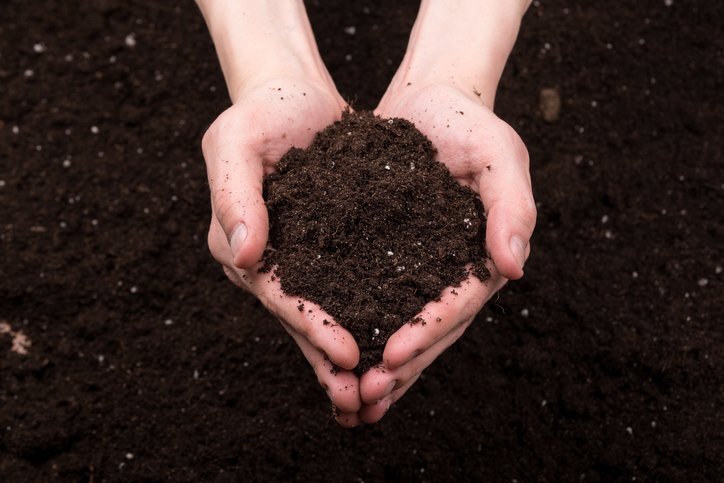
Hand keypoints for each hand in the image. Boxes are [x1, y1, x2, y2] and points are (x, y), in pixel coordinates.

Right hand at [203, 77, 368, 426]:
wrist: (291, 95)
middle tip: (365, 400)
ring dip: (354, 350)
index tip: (346, 355)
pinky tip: (398, 337)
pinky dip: (371, 312)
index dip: (311, 327)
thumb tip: (244, 255)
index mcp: (240, 246)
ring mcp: (300, 257)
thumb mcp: (235, 142)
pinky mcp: (330, 246)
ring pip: (330, 311)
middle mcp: (269, 262)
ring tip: (385, 388)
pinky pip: (352, 284)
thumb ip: (234, 196)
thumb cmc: (256, 112)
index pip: (278, 296)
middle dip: (331, 360)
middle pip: (303, 318)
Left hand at [358, 81, 536, 422]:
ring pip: (397, 325)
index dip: (428, 333)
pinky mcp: (384, 255)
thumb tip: (516, 267)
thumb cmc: (470, 123)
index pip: (458, 305)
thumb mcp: (500, 155)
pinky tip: (329, 355)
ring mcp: (418, 268)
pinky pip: (369, 297)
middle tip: (363, 398)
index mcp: (482, 257)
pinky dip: (354, 327)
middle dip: (398, 367)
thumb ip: (512, 207)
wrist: (430, 101)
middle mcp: (451, 272)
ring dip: (375, 365)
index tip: (393, 357)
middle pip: (427, 330)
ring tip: (346, 399)